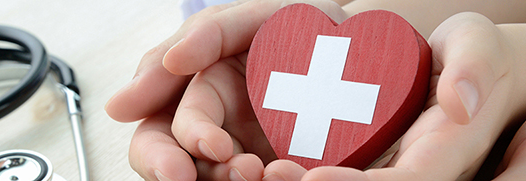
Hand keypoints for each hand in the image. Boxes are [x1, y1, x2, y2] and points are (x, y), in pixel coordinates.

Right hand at [105, 0, 347, 179]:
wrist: (365, 55)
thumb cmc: (305, 30)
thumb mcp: (259, 20)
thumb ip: (213, 33)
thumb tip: (173, 60)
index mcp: (201, 97)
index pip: (161, 132)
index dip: (165, 149)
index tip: (215, 147)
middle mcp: (217, 132)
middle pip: (173, 165)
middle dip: (177, 173)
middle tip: (212, 176)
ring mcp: (248, 157)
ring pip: (214, 178)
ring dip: (228, 180)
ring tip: (263, 172)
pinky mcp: (280, 171)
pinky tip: (283, 174)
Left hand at [264, 12, 525, 179]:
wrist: (467, 67)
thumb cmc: (475, 52)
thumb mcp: (479, 46)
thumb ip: (474, 67)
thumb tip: (461, 102)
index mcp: (445, 151)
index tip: (316, 175)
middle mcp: (416, 167)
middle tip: (273, 174)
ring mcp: (393, 165)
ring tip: (260, 170)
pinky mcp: (373, 156)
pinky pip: (336, 170)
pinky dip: (303, 171)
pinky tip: (265, 162)